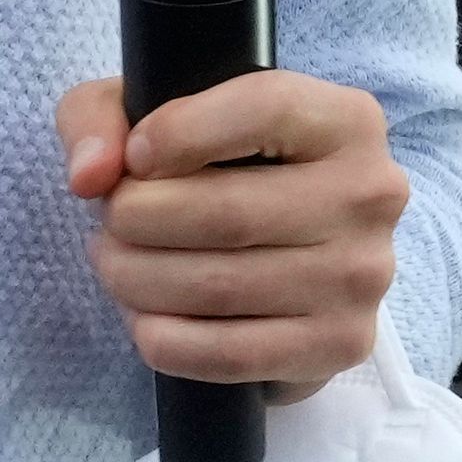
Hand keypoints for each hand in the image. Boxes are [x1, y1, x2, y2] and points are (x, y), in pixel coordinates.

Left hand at [55, 69, 408, 401]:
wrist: (281, 248)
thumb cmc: (216, 165)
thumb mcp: (156, 113)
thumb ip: (102, 117)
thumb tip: (90, 174)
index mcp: (347, 120)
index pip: (266, 108)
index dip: (181, 132)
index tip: (133, 158)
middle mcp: (371, 194)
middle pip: (230, 212)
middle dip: (139, 220)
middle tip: (106, 222)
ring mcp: (363, 277)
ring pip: (222, 286)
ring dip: (140, 280)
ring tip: (113, 264)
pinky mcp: (341, 344)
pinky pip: (232, 354)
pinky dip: (166, 340)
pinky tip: (143, 319)